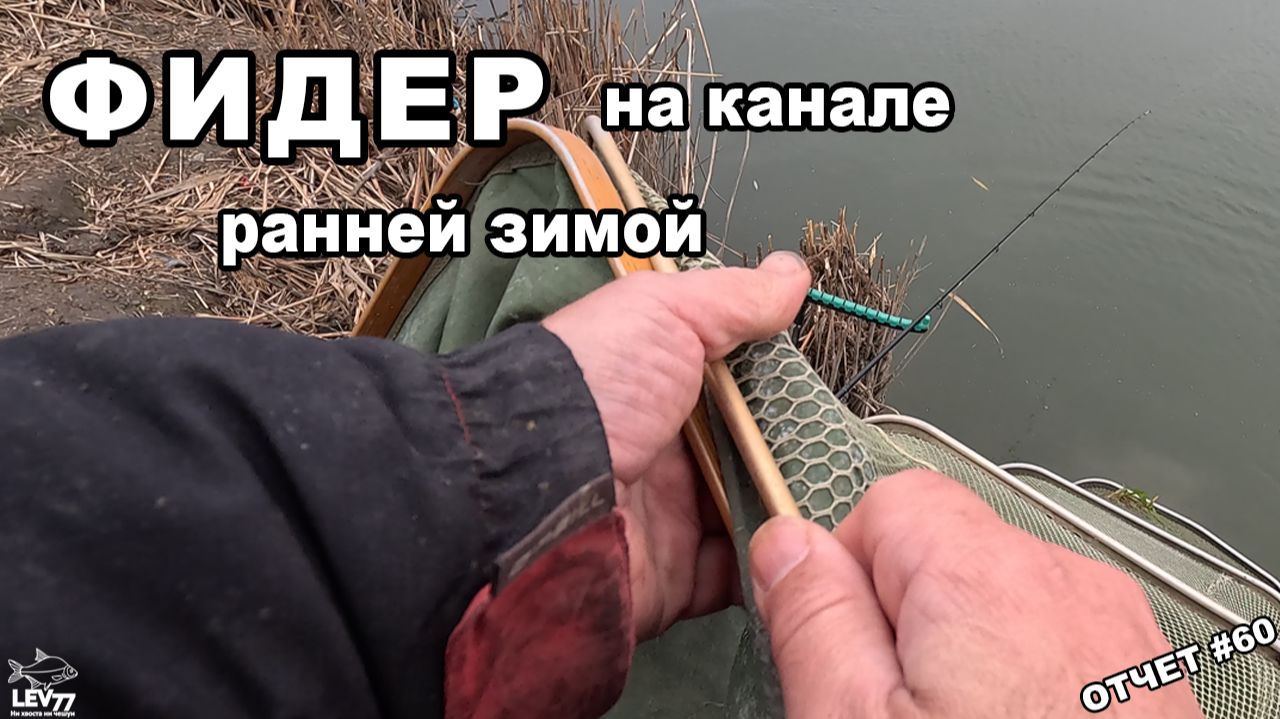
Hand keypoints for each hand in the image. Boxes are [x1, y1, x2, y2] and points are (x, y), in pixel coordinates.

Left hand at [543, 252, 809, 638]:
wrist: (534, 487)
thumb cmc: (592, 385)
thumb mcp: (664, 314)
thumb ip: (732, 299)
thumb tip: (791, 273)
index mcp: (658, 389)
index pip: (737, 391)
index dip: (781, 392)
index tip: (823, 394)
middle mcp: (664, 454)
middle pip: (752, 458)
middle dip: (798, 457)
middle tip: (846, 453)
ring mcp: (669, 518)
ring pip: (753, 517)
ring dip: (794, 511)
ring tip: (845, 503)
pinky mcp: (674, 577)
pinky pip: (736, 577)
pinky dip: (771, 568)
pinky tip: (807, 550)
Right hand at [749, 469, 1205, 717]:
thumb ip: (814, 618)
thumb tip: (786, 543)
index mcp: (984, 577)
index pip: (889, 502)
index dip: (845, 571)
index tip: (839, 645)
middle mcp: (1066, 586)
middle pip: (948, 553)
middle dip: (904, 623)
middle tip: (891, 714)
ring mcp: (1116, 635)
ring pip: (1001, 606)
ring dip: (963, 659)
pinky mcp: (1144, 682)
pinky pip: (1055, 649)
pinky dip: (1021, 687)